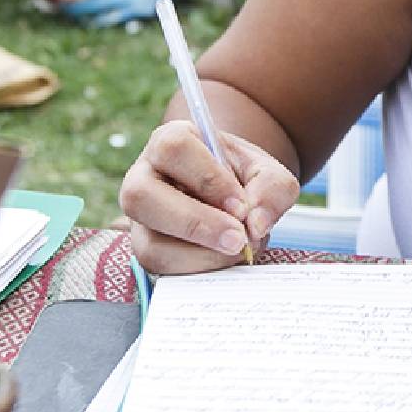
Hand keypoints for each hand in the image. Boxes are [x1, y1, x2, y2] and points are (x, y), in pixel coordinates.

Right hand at [119, 121, 299, 274]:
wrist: (230, 196)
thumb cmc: (241, 177)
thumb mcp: (265, 171)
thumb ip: (271, 188)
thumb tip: (255, 225)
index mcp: (169, 141)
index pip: (174, 149)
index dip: (208, 179)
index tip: (242, 206)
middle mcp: (142, 177)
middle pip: (141, 197)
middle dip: (195, 224)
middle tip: (239, 240)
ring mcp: (139, 220)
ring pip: (149, 245)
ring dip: (201, 256)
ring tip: (238, 250)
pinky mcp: (146, 251)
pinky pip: (162, 270)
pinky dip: (200, 271)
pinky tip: (225, 259)